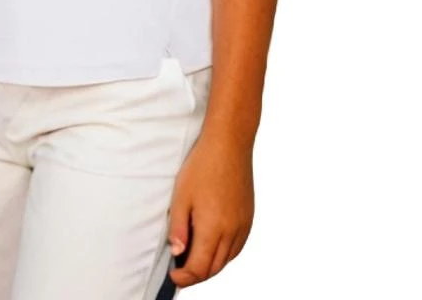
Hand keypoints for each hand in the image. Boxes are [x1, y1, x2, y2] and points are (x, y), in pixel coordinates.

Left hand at [166, 129, 254, 287]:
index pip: (199, 268)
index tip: (173, 275)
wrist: (229, 144)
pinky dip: (225, 253)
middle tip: (181, 270)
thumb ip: (178, 228)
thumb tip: (177, 253)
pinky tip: (214, 246)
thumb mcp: (181, 196)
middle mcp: (232, 232)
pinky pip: (237, 247)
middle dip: (196, 275)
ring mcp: (243, 225)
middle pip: (214, 268)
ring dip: (211, 265)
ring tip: (194, 258)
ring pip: (227, 259)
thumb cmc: (203, 165)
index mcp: (212, 228)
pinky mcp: (248, 217)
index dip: (184, 277)